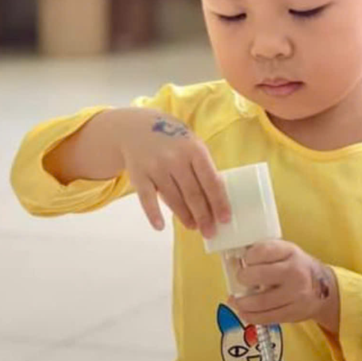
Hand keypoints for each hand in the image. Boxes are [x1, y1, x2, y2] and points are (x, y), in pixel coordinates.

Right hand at [118, 110, 230, 236]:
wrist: (137, 128)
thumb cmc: (172, 140)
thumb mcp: (191, 145)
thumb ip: (202, 167)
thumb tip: (216, 198)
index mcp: (194, 149)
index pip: (210, 181)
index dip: (219, 202)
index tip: (225, 219)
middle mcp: (175, 158)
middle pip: (193, 193)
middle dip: (203, 216)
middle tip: (210, 231)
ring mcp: (155, 167)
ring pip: (173, 198)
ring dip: (184, 216)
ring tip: (193, 226)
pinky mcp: (138, 175)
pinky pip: (147, 198)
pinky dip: (153, 213)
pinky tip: (160, 226)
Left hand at [231, 240, 339, 331]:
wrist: (325, 288)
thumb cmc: (298, 267)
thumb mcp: (286, 252)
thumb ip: (264, 254)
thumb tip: (234, 262)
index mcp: (290, 252)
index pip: (263, 251)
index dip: (248, 256)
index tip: (244, 260)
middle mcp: (295, 272)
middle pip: (259, 275)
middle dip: (242, 278)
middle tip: (240, 280)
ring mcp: (296, 295)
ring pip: (261, 301)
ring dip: (242, 303)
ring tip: (236, 301)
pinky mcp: (294, 313)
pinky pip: (267, 318)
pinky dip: (251, 316)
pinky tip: (244, 313)